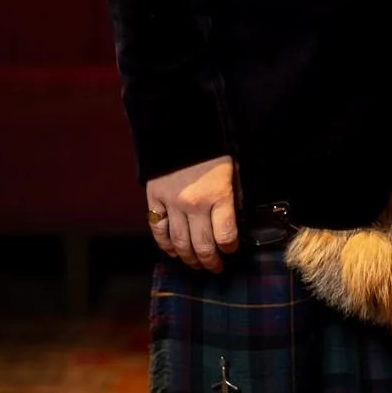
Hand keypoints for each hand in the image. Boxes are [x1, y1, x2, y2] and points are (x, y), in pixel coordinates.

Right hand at [146, 156, 237, 271]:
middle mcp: (194, 204)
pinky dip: (165, 245)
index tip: (231, 249)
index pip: (226, 235)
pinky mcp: (154, 199)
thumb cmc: (212, 148)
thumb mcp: (234, 169)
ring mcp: (172, 203)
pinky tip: (173, 252)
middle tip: (214, 267)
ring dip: (189, 258)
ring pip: (179, 243)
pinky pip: (158, 230)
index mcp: (218, 195)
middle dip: (210, 261)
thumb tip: (237, 219)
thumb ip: (235, 196)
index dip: (230, 248)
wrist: (179, 126)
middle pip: (202, 245)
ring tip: (196, 264)